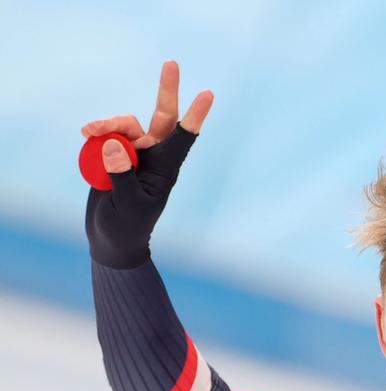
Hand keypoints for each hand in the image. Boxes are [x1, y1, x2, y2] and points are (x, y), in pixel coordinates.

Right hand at [83, 60, 213, 268]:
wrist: (111, 239)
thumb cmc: (127, 227)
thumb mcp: (127, 204)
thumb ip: (120, 174)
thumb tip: (114, 144)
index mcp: (165, 169)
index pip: (183, 139)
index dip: (194, 117)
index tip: (208, 94)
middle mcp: (154, 156)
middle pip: (161, 117)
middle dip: (166, 90)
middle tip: (172, 63)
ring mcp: (134, 153)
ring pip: (125, 124)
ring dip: (108, 124)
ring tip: (88, 131)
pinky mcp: (114, 154)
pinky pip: (106, 134)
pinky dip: (96, 133)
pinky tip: (85, 135)